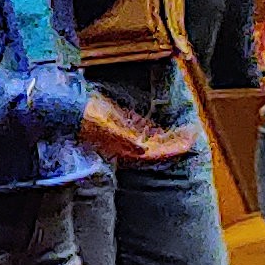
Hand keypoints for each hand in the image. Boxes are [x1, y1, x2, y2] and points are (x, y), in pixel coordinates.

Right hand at [80, 92, 198, 164]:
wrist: (72, 112)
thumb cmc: (88, 120)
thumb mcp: (107, 128)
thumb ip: (125, 139)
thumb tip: (144, 150)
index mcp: (126, 147)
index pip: (157, 151)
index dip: (175, 147)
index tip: (191, 139)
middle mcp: (129, 145)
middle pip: (158, 146)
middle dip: (176, 141)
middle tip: (192, 133)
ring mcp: (126, 136)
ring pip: (153, 139)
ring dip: (169, 136)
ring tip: (185, 131)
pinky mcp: (123, 126)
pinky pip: (145, 130)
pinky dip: (157, 130)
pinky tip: (166, 127)